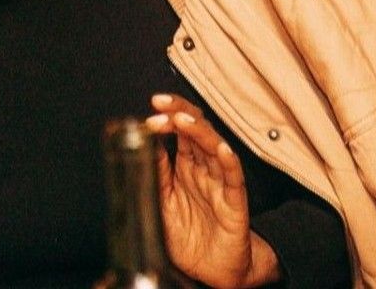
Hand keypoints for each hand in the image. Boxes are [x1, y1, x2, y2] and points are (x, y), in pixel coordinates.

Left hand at [147, 94, 280, 287]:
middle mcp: (203, 170)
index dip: (165, 119)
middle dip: (179, 113)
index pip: (177, 134)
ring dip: (198, 131)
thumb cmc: (190, 239)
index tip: (150, 112)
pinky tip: (221, 150)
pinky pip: (233, 177)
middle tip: (161, 104)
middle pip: (195, 131)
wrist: (215, 270)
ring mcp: (219, 182)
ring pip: (213, 147)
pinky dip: (228, 162)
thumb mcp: (160, 206)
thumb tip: (141, 148)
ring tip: (182, 119)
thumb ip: (153, 177)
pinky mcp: (234, 200)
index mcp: (185, 169)